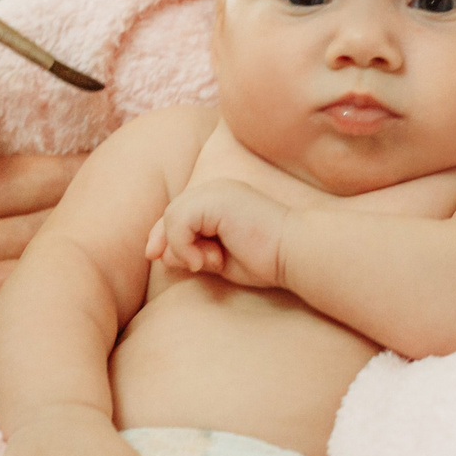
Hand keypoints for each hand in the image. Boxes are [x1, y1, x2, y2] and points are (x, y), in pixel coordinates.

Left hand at [147, 179, 293, 289]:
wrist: (298, 252)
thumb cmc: (267, 259)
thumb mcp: (220, 260)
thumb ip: (192, 253)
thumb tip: (159, 254)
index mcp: (220, 199)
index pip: (179, 214)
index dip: (165, 236)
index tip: (158, 258)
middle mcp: (216, 189)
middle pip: (172, 213)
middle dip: (169, 242)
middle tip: (196, 265)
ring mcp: (216, 191)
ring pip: (172, 217)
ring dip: (183, 247)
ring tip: (210, 263)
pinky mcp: (215, 200)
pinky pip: (178, 222)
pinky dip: (184, 245)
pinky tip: (209, 261)